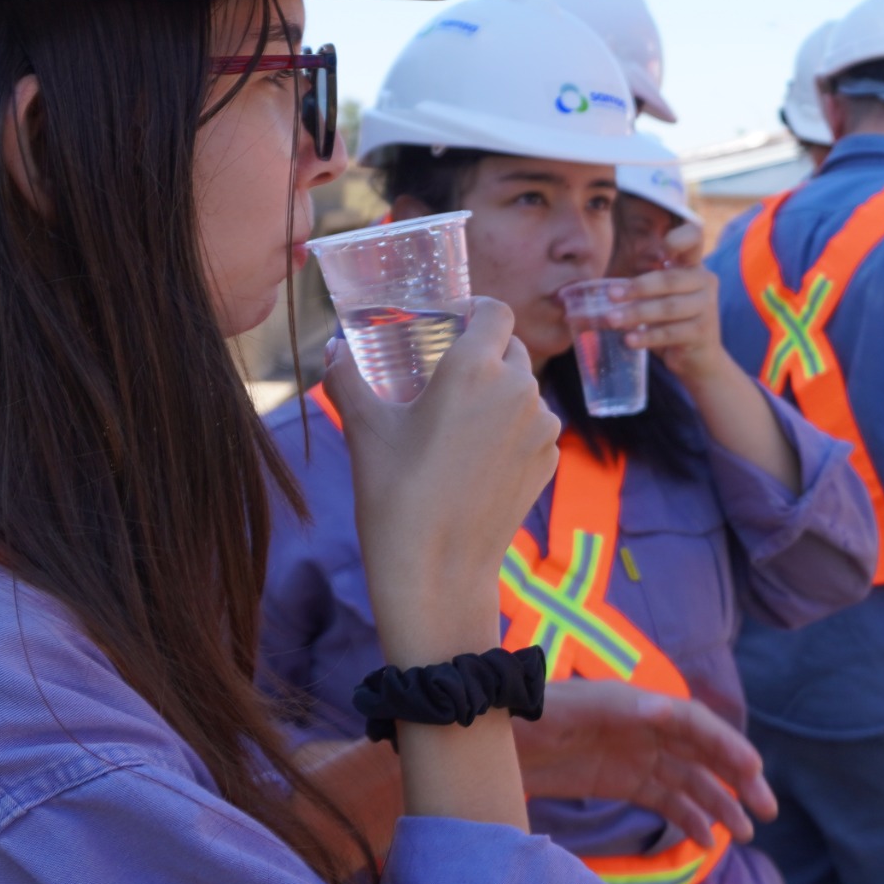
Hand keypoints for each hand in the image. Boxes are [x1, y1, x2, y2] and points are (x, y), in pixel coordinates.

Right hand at [326, 299, 562, 666]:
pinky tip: (475, 458)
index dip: (476, 310)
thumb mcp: (364, 431)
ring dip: (498, 394)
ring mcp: (541, 427)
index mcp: (475, 368)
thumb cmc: (396, 496)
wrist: (438, 572)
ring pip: (523, 390)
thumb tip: (334, 349)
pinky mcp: (549, 461)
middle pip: (511, 349)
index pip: (495, 311)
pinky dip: (510, 430)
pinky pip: (532, 427)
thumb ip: (347, 378)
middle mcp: (519, 389)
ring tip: (457, 424)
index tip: (454, 321)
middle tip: (445, 376)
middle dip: (482, 355)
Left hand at [516, 682, 777, 845]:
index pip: (695, 725)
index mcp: (638, 706)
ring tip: (743, 835)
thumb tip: (664, 710)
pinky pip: (664, 800)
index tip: (753, 771)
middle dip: (737, 780)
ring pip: (690, 782)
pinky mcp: (620, 781)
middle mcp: (645, 729)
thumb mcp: (569, 708)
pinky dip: (686, 819)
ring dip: (718, 805)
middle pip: (703, 755)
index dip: (727, 746)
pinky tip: (704, 841)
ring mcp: (635, 756)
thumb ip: (616, 708)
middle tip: (766, 810)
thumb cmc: (527, 714)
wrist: (490, 735)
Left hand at [620, 223, 737, 389]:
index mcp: (692, 266)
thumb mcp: (658, 298)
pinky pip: (670, 332)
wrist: (700, 358)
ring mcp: (706, 307)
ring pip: (668, 307)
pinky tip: (629, 340)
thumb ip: (637, 287)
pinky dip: (647, 336)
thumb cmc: (672, 322)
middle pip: (670, 279)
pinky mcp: (702, 333)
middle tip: (610, 294)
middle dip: (638, 287)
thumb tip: (589, 291)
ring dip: (637, 313)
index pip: (694, 237)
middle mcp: (704, 282)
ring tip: (612, 320)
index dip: (679, 238)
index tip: (659, 250)